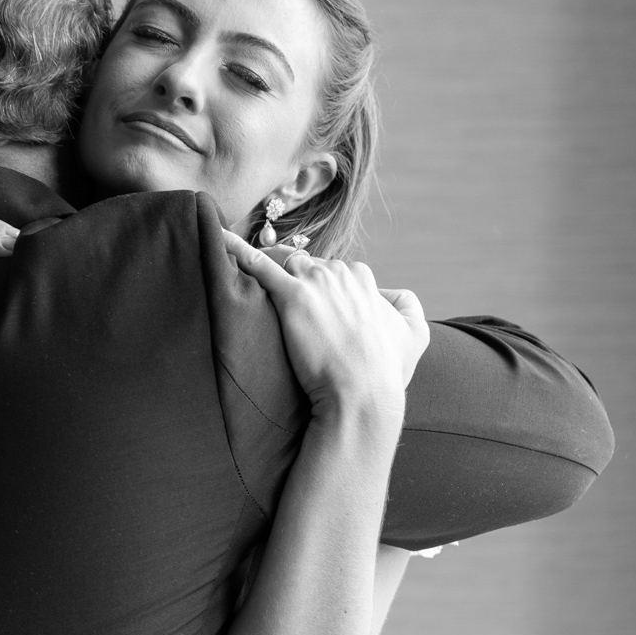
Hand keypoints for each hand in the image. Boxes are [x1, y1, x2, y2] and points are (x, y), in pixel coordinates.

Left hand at [222, 230, 428, 419]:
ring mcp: (315, 282)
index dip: (315, 289)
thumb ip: (407, 306)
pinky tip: (220, 240)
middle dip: (291, 282)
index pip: (330, 271)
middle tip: (278, 307)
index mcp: (363, 278)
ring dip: (266, 267)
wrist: (362, 395)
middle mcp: (339, 272)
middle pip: (304, 265)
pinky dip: (237, 249)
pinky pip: (258, 264)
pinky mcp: (291, 296)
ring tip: (245, 281)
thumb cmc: (386, 372)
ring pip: (282, 263)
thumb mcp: (415, 334)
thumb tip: (389, 294)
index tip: (308, 307)